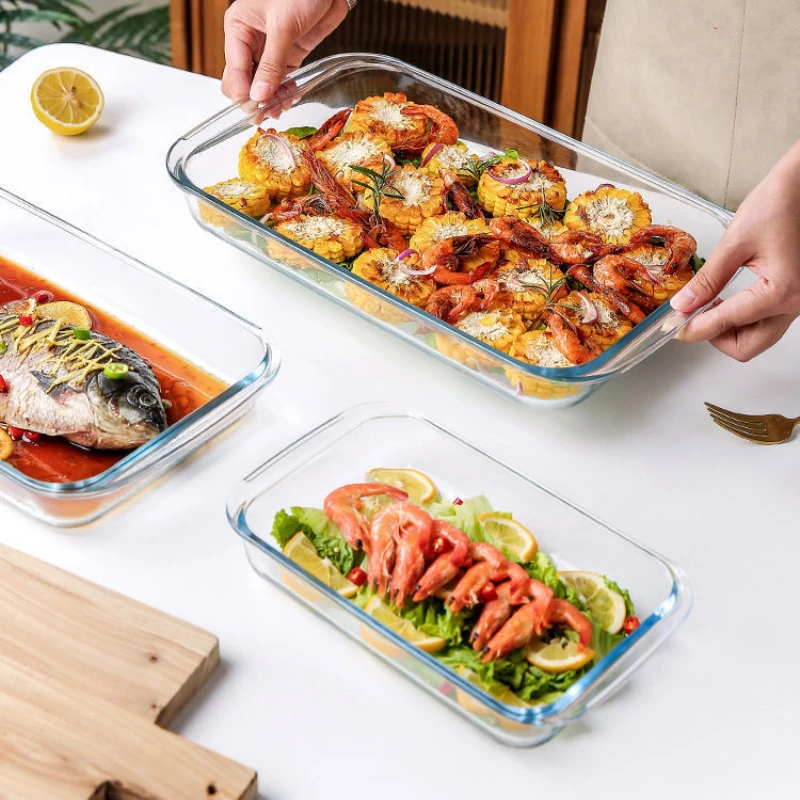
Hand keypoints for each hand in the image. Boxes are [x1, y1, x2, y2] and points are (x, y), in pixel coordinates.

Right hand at [222, 0, 349, 102]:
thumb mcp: (283, 26)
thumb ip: (272, 63)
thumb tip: (259, 95)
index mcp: (238, 28)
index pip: (233, 71)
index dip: (243, 93)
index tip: (254, 109)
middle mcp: (250, 41)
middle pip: (243, 82)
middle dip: (253, 100)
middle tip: (265, 114)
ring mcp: (270, 51)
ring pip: (262, 86)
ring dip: (270, 100)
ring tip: (280, 110)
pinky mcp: (289, 56)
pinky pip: (280, 82)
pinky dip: (284, 93)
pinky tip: (289, 100)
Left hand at [672, 140, 799, 360]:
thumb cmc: (779, 204)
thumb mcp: (735, 243)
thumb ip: (707, 280)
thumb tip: (682, 304)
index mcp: (782, 291)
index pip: (726, 323)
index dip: (694, 328)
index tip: (674, 327)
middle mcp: (796, 304)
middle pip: (747, 347)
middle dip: (715, 337)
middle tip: (691, 317)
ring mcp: (799, 303)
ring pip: (758, 338)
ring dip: (730, 330)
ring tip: (708, 305)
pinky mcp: (797, 297)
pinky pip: (767, 323)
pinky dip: (744, 320)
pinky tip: (727, 301)